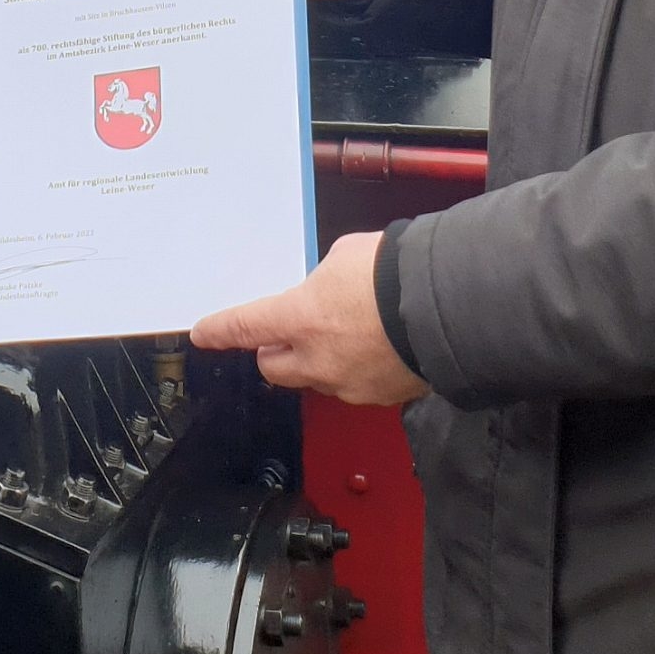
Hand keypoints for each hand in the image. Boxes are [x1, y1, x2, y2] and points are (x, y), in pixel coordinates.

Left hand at [192, 233, 423, 405]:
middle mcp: (318, 359)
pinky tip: (377, 346)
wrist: (450, 305)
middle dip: (275, 350)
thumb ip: (322, 280)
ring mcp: (348, 383)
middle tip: (288, 331)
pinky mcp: (380, 397)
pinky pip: (354, 385)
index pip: (245, 327)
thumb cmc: (398, 273)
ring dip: (319, 360)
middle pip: (274, 366)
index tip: (205, 333)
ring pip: (316, 378)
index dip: (220, 330)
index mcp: (300, 318)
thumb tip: (325, 292)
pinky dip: (357, 369)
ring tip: (350, 332)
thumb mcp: (345, 256)